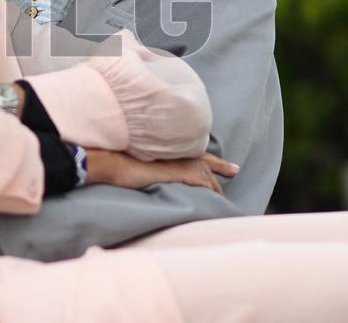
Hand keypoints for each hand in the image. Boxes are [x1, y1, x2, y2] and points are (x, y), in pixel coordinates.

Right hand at [87, 149, 237, 193]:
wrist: (112, 161)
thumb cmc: (118, 162)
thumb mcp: (137, 162)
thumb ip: (149, 165)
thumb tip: (148, 172)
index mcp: (167, 149)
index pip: (191, 152)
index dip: (205, 157)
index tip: (214, 161)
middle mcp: (175, 152)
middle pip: (205, 159)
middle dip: (220, 166)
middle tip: (234, 170)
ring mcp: (177, 162)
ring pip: (205, 173)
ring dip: (215, 184)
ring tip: (223, 195)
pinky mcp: (177, 173)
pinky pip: (201, 182)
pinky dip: (209, 189)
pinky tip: (215, 197)